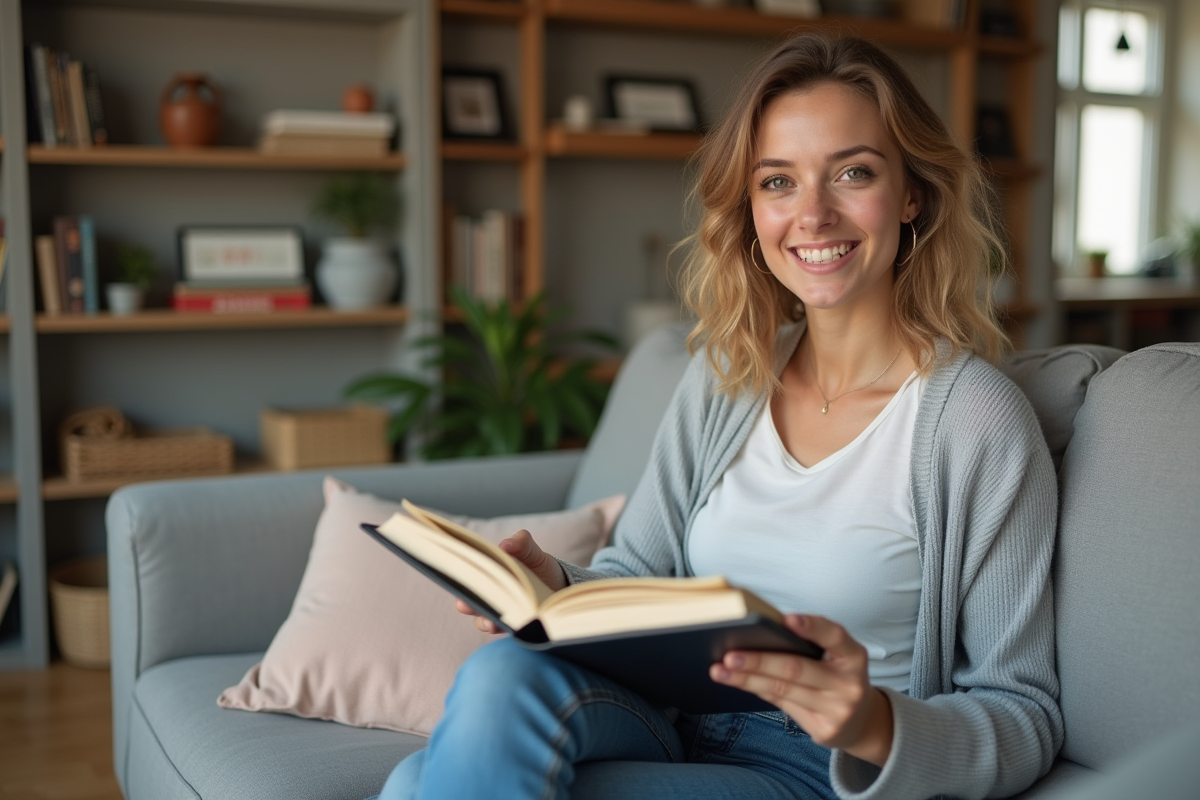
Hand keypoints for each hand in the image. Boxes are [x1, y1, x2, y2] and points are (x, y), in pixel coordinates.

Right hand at [455, 529, 566, 634]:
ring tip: (490, 623)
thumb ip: (522, 544)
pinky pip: (505, 631)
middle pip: (469, 601)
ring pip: (484, 620)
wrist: (560, 588)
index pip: (467, 574)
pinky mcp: (512, 627)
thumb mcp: (532, 552)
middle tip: (464, 604)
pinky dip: (506, 630)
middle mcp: (487, 596)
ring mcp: (498, 614)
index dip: (459, 575)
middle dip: (466, 603)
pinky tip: (513, 628)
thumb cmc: (539, 567)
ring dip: (485, 621)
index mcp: (487, 574)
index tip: (457, 576)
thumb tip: (505, 545)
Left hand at [709, 614, 893, 766]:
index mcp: (854, 655)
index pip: (835, 636)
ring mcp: (838, 710)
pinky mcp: (823, 730)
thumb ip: (809, 644)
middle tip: (729, 655)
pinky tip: (737, 682)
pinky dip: (756, 690)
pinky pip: (782, 705)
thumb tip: (756, 633)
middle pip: (797, 669)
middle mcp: (850, 684)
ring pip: (783, 690)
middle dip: (759, 661)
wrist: (861, 722)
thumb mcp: (836, 657)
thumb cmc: (837, 676)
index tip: (787, 619)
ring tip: (720, 670)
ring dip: (747, 679)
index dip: (812, 626)